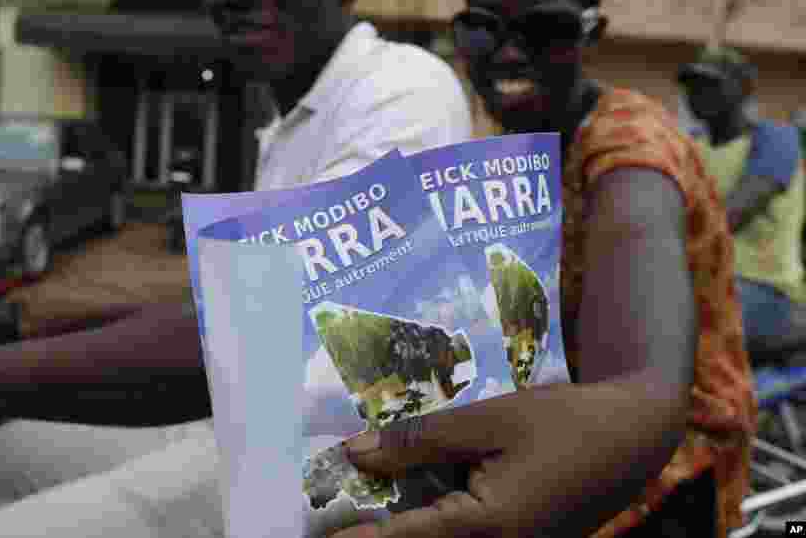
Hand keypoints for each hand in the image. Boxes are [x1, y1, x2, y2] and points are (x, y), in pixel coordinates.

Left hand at [332, 380, 682, 537]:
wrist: (635, 435)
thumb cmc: (563, 420)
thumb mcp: (488, 420)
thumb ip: (420, 441)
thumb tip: (357, 455)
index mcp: (488, 527)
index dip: (351, 535)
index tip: (310, 529)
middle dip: (375, 529)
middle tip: (329, 511)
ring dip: (402, 523)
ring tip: (361, 498)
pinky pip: (462, 536)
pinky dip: (431, 521)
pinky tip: (407, 495)